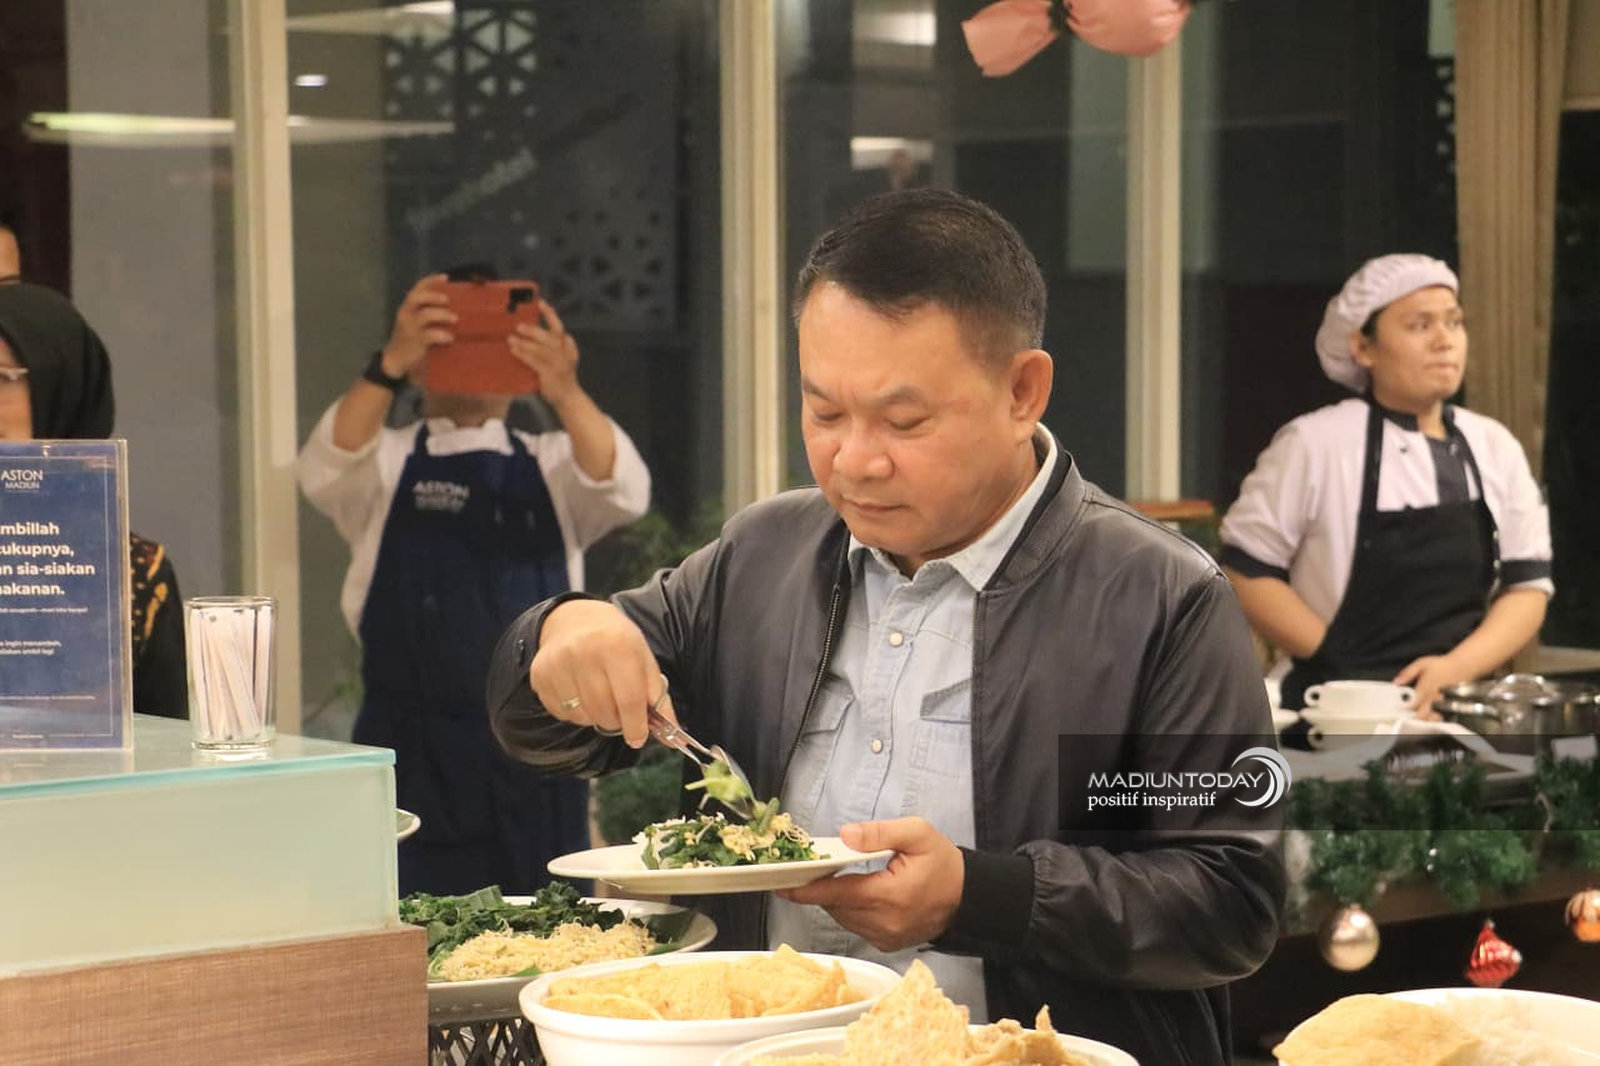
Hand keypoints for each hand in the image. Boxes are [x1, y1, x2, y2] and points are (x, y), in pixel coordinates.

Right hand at [380, 274, 455, 376]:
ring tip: (454, 318)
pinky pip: (429, 335)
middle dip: (433, 296)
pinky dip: (441, 335)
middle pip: (416, 297)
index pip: (417, 289)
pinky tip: (450, 338)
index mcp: (408, 308)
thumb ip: (430, 314)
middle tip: (448, 300)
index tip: (445, 277)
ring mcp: (409, 328)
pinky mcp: (414, 342)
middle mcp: (406, 314)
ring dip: (441, 315)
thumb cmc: (412, 340)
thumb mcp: (417, 324)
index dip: (430, 281)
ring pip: (424, 315)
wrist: (395, 361)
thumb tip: (456, 308)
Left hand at [508, 299, 581, 407]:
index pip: (558, 327)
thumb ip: (551, 348)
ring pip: (540, 348)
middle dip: (533, 330)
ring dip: (524, 342)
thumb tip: (528, 336)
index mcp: (568, 347)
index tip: (540, 303)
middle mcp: (565, 354)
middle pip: (549, 336)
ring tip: (512, 339)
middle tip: (519, 326)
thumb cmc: (560, 378)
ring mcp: (558, 364)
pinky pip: (534, 361)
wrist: (568, 399)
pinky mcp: (550, 374)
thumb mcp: (561, 359)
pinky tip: (514, 350)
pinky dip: (523, 354)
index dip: (550, 314)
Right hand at [528, 599, 669, 748]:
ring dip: (596, 716)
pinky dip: (576, 712)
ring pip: (583, 716)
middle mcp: (583, 652)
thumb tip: (671, 736)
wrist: (574, 620)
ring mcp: (558, 664)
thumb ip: (658, 698)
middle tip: (620, 710)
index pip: (629, 699)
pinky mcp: (540, 675)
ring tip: (600, 696)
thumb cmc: (615, 641)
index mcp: (616, 645)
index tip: (638, 737)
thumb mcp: (643, 659)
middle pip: (605, 712)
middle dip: (617, 721)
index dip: (636, 726)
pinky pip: (562, 713)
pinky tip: (580, 693)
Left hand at [775, 818, 963, 951]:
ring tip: (835, 877)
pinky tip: (856, 893)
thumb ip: (879, 832)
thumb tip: (845, 835)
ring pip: (842, 918)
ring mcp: (885, 937)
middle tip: (812, 867)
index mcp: (891, 895)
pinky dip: (848, 910)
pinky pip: (855, 926)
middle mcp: (886, 922)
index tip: (783, 886)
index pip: (839, 894)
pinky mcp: (886, 943)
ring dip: (834, 899)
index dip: (808, 890)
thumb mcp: (917, 834)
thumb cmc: (943, 864)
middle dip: (821, 887)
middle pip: (836, 906)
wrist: (967, 897)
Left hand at [1393, 654, 1470, 718]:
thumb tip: (1396, 682)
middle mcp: (1434, 696)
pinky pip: (1441, 714)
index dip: (1405, 706)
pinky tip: (1431, 712)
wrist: (1462, 666)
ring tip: (1420, 711)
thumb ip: (1407, 673)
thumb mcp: (1421, 663)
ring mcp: (1443, 701)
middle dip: (1414, 714)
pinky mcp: (1449, 704)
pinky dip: (1435, 716)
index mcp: (1425, 687)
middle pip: (1422, 713)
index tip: (1401, 705)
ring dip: (1424, 716)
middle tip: (1410, 710)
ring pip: (1432, 715)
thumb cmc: (1442, 664)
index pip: (1413, 703)